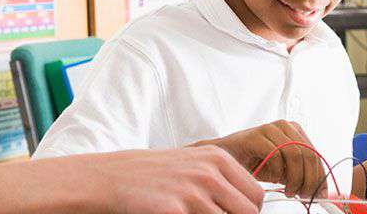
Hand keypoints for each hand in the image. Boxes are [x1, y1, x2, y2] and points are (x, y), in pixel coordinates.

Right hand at [59, 146, 263, 213]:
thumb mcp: (193, 165)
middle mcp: (209, 173)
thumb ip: (220, 180)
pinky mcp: (174, 210)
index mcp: (218, 159)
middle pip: (248, 212)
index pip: (255, 195)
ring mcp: (192, 192)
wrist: (110, 177)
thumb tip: (248, 206)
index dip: (249, 212)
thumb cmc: (154, 174)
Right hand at [193, 120, 325, 197]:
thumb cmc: (255, 162)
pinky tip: (274, 180)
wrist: (225, 158)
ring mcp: (270, 128)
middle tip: (304, 195)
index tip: (320, 194)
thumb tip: (319, 191)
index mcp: (295, 131)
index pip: (315, 154)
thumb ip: (300, 174)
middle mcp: (285, 126)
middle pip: (308, 154)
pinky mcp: (256, 135)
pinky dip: (278, 171)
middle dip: (309, 179)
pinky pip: (276, 154)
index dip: (320, 176)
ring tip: (289, 190)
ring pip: (295, 154)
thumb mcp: (283, 170)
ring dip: (295, 178)